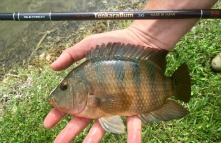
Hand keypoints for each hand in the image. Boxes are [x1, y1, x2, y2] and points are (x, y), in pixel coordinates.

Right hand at [44, 27, 154, 142]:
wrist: (143, 43)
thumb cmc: (116, 42)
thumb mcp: (90, 45)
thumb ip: (72, 54)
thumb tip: (52, 67)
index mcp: (88, 86)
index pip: (70, 101)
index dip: (58, 112)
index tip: (49, 123)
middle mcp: (101, 97)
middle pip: (84, 117)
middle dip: (70, 131)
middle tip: (59, 142)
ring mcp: (118, 103)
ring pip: (105, 123)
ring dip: (95, 137)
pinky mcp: (135, 105)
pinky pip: (134, 121)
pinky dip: (133, 133)